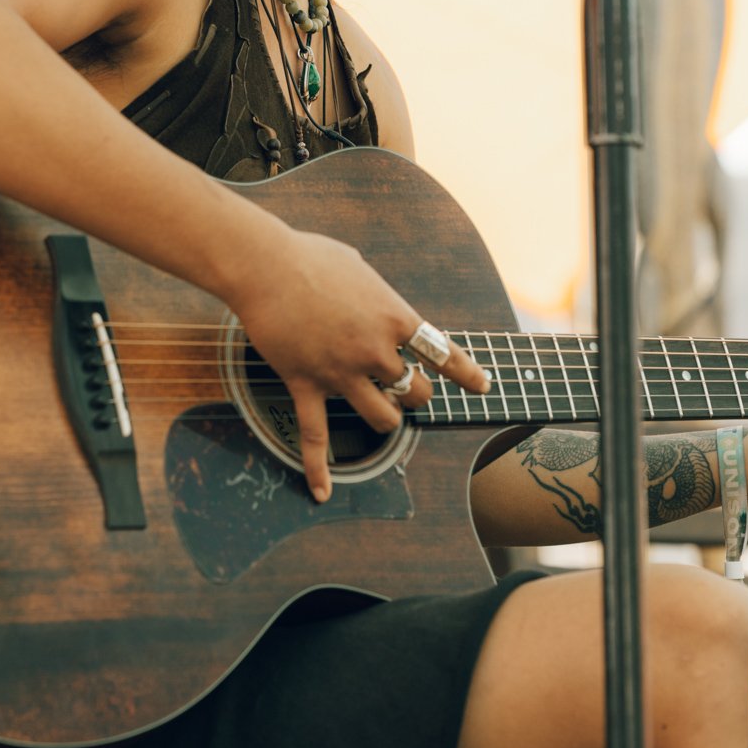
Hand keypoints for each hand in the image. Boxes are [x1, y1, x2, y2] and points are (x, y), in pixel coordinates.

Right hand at [226, 225, 490, 502]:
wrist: (264, 265)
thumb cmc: (310, 256)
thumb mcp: (358, 266)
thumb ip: (375, 293)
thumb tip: (375, 301)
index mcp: (394, 316)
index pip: (443, 352)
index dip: (467, 373)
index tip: (483, 386)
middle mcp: (375, 350)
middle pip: (415, 393)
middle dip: (415, 395)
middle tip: (404, 387)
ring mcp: (341, 372)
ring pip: (382, 419)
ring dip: (387, 418)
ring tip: (381, 409)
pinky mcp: (307, 384)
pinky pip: (315, 437)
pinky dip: (317, 467)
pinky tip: (322, 492)